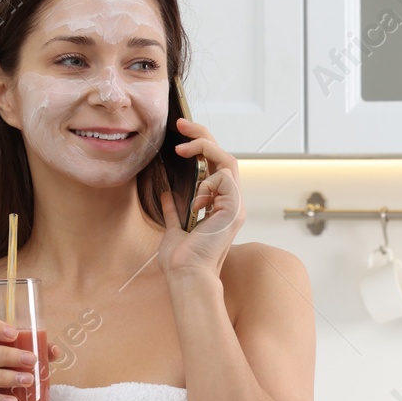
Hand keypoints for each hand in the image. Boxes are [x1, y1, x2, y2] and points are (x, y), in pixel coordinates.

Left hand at [158, 116, 244, 281]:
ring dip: (204, 148)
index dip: (200, 147)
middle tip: (181, 124)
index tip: (179, 136)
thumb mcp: (172, 228)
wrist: (186, 276)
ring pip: (228, 160)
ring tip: (181, 148)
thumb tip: (166, 194)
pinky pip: (224, 178)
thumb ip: (172, 210)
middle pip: (224, 157)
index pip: (215, 167)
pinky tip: (195, 202)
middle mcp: (230, 203)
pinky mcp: (234, 209)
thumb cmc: (181, 260)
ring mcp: (235, 205)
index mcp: (219, 206)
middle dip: (203, 135)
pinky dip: (206, 183)